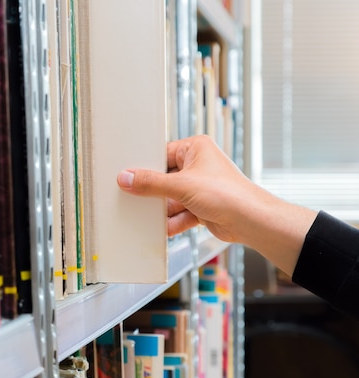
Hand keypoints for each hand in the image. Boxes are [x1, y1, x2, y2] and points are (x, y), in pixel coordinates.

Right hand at [116, 135, 316, 273]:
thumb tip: (126, 178)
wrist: (251, 221)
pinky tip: (164, 228)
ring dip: (163, 209)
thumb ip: (151, 183)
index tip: (128, 175)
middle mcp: (198, 165)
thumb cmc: (228, 194)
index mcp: (196, 148)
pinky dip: (173, 221)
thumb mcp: (181, 185)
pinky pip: (180, 212)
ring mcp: (200, 187)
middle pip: (165, 178)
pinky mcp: (202, 207)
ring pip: (171, 197)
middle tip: (134, 196)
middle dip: (153, 191)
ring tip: (148, 216)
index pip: (162, 154)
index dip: (145, 166)